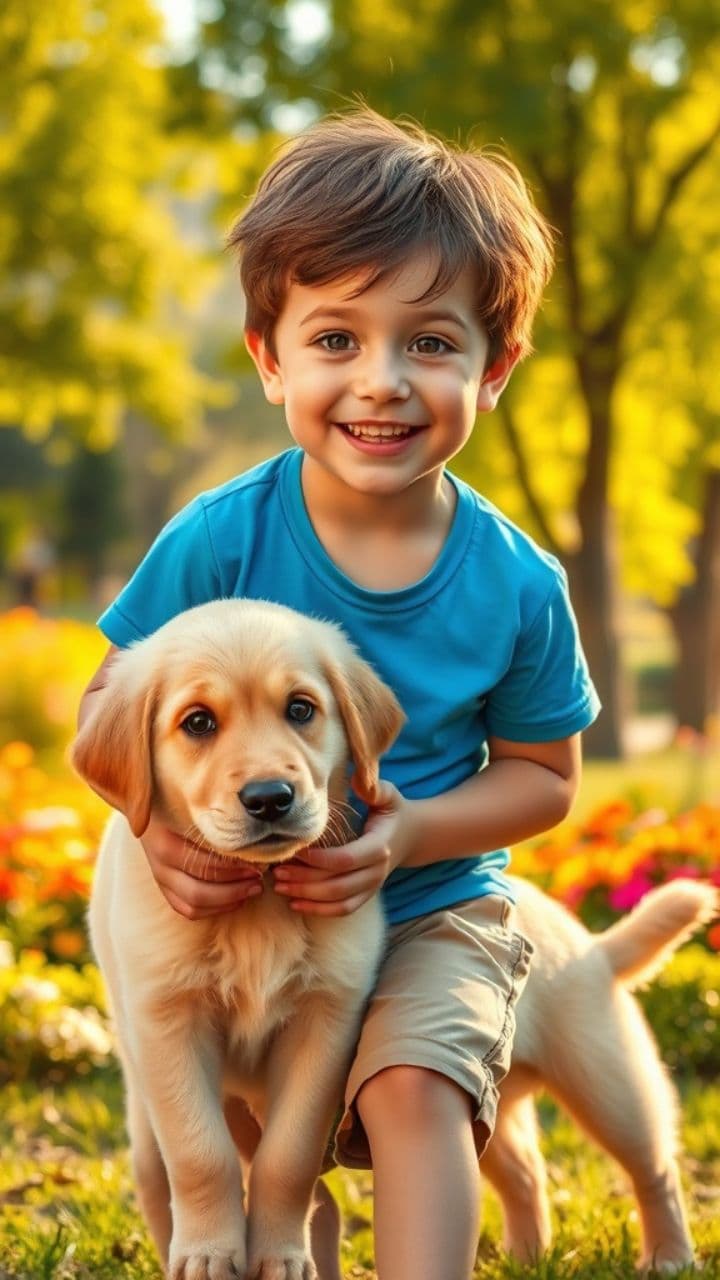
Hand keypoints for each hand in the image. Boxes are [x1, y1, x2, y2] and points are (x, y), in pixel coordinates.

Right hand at [141, 814, 264, 919]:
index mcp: (165, 840)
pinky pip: (187, 910)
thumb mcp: (194, 803)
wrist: (148, 802)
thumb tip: (256, 831)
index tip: (260, 860)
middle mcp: (159, 862)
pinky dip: (214, 909)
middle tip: (259, 877)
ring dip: (228, 900)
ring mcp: (159, 877)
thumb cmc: (180, 799)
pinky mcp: (163, 887)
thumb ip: (216, 817)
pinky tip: (236, 899)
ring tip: (252, 888)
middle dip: (235, 888)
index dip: (234, 867)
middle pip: (199, 890)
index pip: (204, 863)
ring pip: (194, 904)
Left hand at [272, 779, 414, 916]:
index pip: (346, 859)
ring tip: (279, 886)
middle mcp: (377, 871)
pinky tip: (295, 904)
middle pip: (337, 884)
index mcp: (380, 846)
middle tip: (277, 871)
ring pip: (337, 900)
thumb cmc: (392, 811)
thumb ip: (373, 788)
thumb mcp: (388, 795)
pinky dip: (318, 910)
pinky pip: (342, 909)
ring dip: (307, 896)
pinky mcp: (366, 895)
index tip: (295, 851)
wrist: (410, 836)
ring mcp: (372, 886)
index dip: (318, 860)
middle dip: (304, 880)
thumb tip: (356, 780)